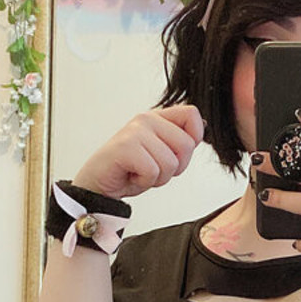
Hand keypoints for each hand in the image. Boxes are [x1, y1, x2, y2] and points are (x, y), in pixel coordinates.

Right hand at [73, 104, 204, 198]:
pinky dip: (144, 182)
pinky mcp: (126, 146)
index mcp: (156, 118)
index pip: (192, 115)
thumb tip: (202, 130)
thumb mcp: (160, 154)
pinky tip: (131, 176)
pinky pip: (153, 171)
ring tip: (139, 173)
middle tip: (152, 169)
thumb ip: (178, 142)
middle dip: (174, 168)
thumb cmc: (128, 171)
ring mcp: (135, 131)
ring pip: (171, 162)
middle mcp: (146, 119)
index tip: (177, 154)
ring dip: (157, 178)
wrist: (97, 186)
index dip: (194, 138)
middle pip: (186, 145)